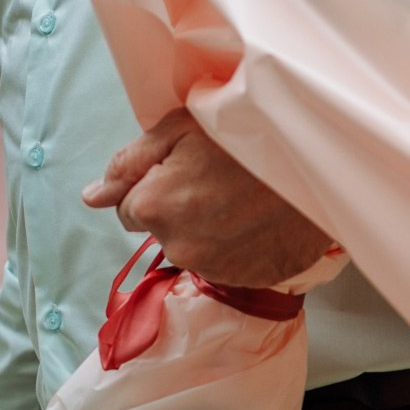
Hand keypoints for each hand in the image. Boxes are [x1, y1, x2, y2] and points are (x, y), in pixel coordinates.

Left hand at [83, 109, 332, 286]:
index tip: (189, 168)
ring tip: (243, 198)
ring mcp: (214, 268)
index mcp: (153, 206)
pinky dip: (236, 247)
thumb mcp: (181, 128)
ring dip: (208, 229)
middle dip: (179, 208)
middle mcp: (177, 246)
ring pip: (194, 249)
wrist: (319, 160)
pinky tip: (258, 221)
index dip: (156, 185)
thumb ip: (129, 163)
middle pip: (161, 231)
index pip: (130, 207)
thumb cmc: (248, 133)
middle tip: (220, 179)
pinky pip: (227, 265)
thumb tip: (90, 196)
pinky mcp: (245, 280)